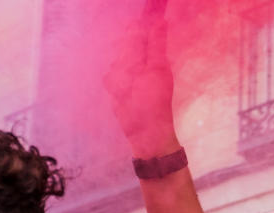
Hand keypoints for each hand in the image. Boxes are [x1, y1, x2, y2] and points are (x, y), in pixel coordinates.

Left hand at [103, 16, 179, 156]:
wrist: (148, 139)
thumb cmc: (157, 107)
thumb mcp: (161, 73)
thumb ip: (157, 45)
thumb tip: (159, 22)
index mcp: (124, 59)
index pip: (135, 29)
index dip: (148, 18)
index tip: (159, 8)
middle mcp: (113, 67)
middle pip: (127, 41)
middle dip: (142, 34)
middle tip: (158, 26)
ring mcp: (112, 81)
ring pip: (125, 56)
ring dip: (138, 50)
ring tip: (153, 51)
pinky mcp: (114, 92)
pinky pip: (123, 71)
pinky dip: (135, 65)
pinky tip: (145, 73)